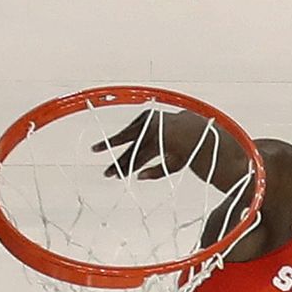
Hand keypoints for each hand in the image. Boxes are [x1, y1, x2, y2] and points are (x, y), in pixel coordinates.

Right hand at [92, 110, 209, 179]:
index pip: (137, 159)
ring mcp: (150, 120)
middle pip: (129, 148)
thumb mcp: (176, 164)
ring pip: (126, 134)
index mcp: (160, 143)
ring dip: (112, 142)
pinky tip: (116, 141)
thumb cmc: (188, 148)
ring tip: (96, 149)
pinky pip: (133, 127)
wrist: (195, 128)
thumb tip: (139, 176)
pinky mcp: (148, 115)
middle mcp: (153, 130)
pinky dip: (127, 134)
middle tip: (106, 172)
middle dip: (117, 161)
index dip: (125, 168)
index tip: (115, 175)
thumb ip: (157, 172)